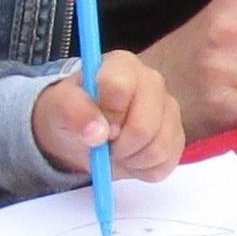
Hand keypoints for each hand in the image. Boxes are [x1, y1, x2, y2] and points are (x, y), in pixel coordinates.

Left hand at [38, 56, 187, 184]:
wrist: (83, 133)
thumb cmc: (73, 112)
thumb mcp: (59, 107)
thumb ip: (73, 111)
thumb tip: (97, 133)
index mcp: (123, 65)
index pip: (120, 88)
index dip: (106, 116)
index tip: (96, 126)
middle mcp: (152, 82)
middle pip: (144, 126)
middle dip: (119, 146)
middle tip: (104, 146)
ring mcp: (169, 110)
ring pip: (157, 149)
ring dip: (129, 160)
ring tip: (115, 150)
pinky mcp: (177, 137)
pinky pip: (165, 164)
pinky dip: (142, 170)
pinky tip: (130, 157)